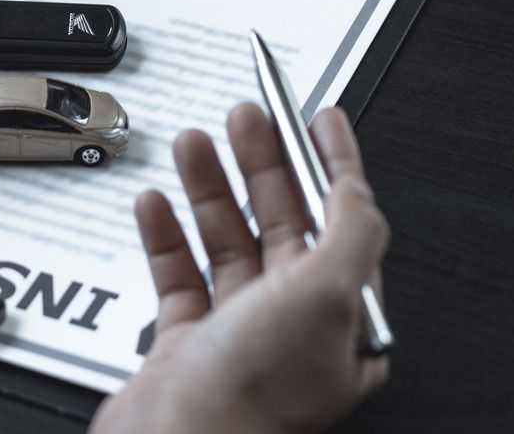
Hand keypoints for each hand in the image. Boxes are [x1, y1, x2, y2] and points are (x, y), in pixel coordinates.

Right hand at [92, 104, 389, 433]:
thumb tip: (357, 187)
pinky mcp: (186, 345)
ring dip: (210, 187)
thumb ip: (351, 232)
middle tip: (247, 116)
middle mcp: (294, 326)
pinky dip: (166, 234)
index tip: (321, 117)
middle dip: (264, 163)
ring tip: (193, 142)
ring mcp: (238, 334)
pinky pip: (178, 275)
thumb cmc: (252, 398)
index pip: (345, 221)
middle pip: (282, 222)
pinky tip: (156, 203)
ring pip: (227, 242)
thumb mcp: (326, 297)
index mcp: (343, 320)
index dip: (334, 162)